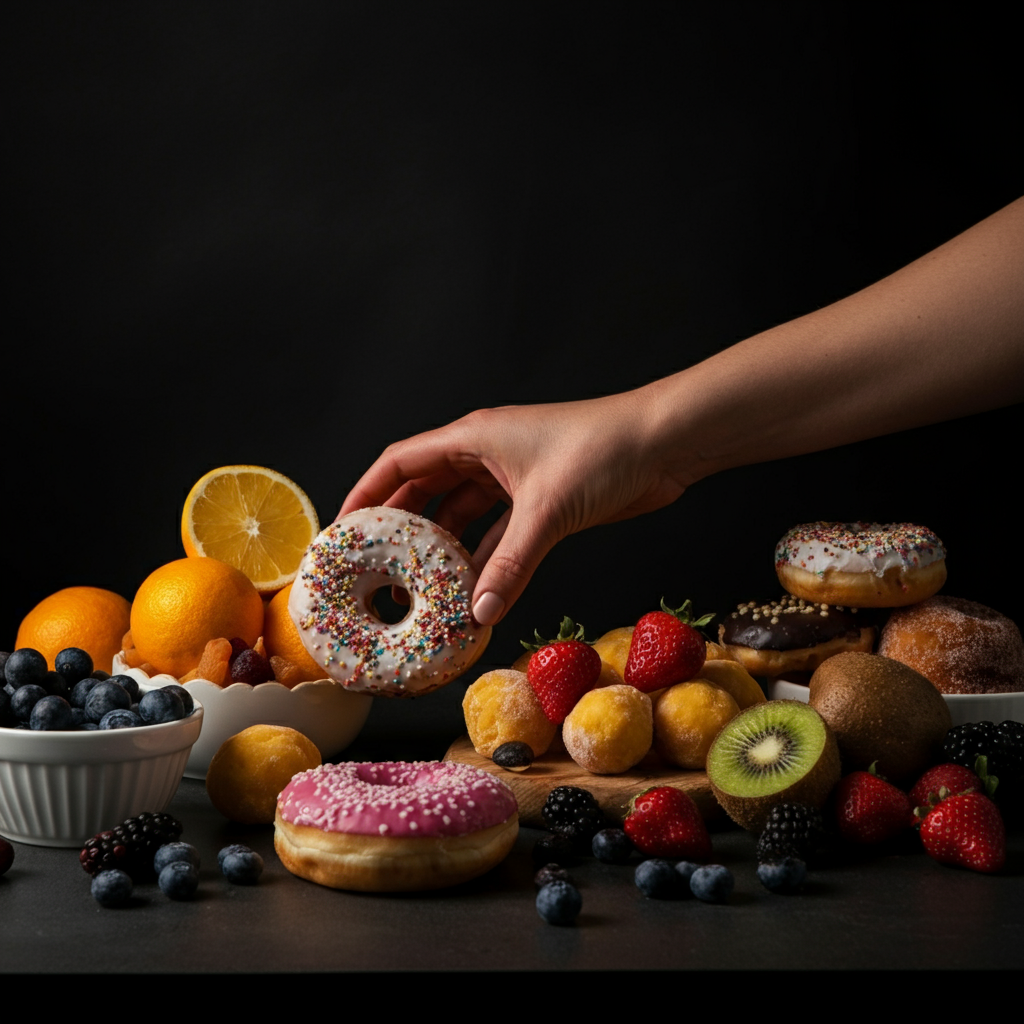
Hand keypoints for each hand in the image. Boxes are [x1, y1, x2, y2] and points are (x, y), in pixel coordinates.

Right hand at [339, 388, 687, 623]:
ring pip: (462, 516)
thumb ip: (510, 563)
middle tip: (378, 570)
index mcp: (474, 438)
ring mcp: (513, 477)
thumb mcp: (547, 510)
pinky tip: (475, 587)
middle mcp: (486, 454)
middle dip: (400, 530)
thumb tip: (478, 613)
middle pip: (424, 492)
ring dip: (445, 549)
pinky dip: (484, 557)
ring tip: (422, 588)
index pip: (400, 463)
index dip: (366, 494)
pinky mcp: (539, 499)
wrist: (665, 442)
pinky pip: (498, 531)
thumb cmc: (604, 450)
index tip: (343, 530)